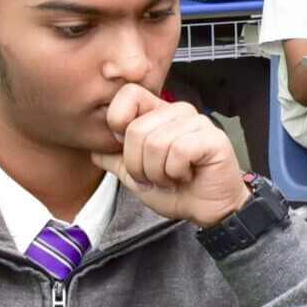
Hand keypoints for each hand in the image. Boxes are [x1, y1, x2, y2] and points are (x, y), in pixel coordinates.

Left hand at [96, 84, 248, 226]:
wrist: (206, 211)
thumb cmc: (177, 191)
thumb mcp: (134, 176)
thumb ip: (114, 159)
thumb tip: (93, 148)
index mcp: (158, 115)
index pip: (129, 94)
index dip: (118, 122)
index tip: (127, 149)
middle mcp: (178, 112)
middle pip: (136, 129)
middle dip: (138, 165)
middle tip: (153, 177)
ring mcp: (198, 123)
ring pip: (156, 142)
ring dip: (157, 173)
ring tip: (171, 179)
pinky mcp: (213, 138)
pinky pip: (179, 151)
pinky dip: (176, 173)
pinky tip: (186, 176)